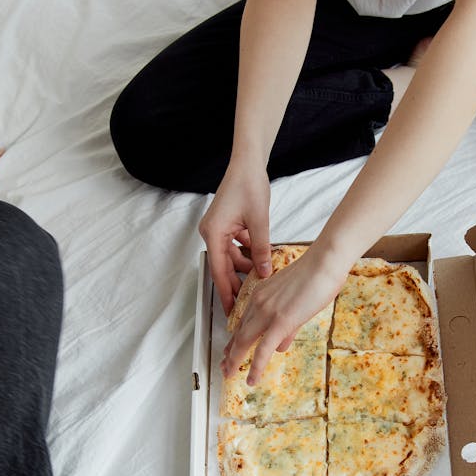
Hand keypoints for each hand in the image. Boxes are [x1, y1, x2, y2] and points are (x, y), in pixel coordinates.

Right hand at [199, 162, 271, 315]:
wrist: (247, 164)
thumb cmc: (249, 185)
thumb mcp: (259, 222)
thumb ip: (261, 249)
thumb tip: (264, 272)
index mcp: (213, 233)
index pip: (219, 271)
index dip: (226, 292)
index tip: (231, 311)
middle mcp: (211, 233)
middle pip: (223, 267)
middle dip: (235, 284)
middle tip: (246, 304)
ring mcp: (218, 229)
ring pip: (230, 258)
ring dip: (244, 269)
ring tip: (259, 282)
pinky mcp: (226, 226)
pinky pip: (234, 247)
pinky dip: (246, 255)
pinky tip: (260, 261)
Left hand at [221, 246, 348, 384]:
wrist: (325, 262)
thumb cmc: (317, 276)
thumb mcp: (297, 302)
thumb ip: (287, 326)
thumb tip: (281, 345)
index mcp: (261, 294)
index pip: (243, 321)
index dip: (235, 339)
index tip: (229, 350)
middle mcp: (259, 303)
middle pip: (239, 333)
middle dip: (230, 353)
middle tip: (225, 367)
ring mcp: (267, 312)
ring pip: (245, 342)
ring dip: (236, 361)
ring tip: (231, 375)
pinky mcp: (280, 321)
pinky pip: (263, 349)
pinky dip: (256, 367)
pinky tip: (252, 379)